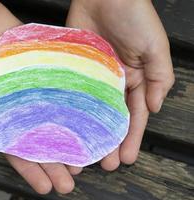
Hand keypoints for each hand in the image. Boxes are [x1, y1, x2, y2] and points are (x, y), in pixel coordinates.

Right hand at [0, 1, 78, 193]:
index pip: (17, 151)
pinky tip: (86, 126)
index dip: (31, 170)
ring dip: (68, 145)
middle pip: (41, 143)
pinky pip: (62, 98)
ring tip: (83, 163)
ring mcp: (36, 95)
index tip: (45, 187)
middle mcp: (21, 111)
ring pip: (56, 125)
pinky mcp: (47, 78)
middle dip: (55, 165)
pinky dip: (74, 112)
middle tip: (69, 184)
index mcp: (0, 120)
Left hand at [66, 0, 174, 169]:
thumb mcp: (155, 46)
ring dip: (89, 131)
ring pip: (91, 110)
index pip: (134, 115)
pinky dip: (71, 109)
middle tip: (103, 163)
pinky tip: (67, 125)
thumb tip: (153, 108)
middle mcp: (114, 82)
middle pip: (112, 117)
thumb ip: (159, 78)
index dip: (131, 137)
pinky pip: (73, 92)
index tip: (126, 158)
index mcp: (136, 79)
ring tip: (84, 151)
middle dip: (109, 141)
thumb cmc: (133, 15)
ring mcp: (93, 77)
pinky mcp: (76, 68)